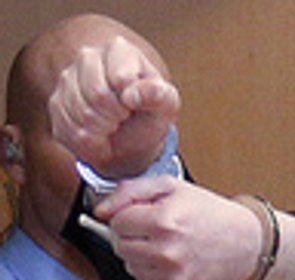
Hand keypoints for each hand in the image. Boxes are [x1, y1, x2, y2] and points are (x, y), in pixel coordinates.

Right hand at [48, 36, 179, 177]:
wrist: (130, 137)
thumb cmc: (150, 113)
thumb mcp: (166, 105)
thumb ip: (159, 95)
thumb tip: (132, 94)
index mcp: (120, 51)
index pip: (120, 78)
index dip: (131, 100)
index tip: (136, 104)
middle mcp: (88, 57)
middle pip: (97, 95)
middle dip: (117, 116)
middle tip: (125, 117)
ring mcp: (67, 79)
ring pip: (81, 114)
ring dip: (103, 130)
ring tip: (113, 125)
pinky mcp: (56, 103)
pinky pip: (69, 129)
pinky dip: (89, 141)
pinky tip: (99, 134)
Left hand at [95, 176, 261, 279]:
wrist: (247, 244)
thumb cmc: (211, 215)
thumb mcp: (173, 187)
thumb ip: (130, 191)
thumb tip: (101, 210)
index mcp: (164, 221)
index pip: (116, 222)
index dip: (129, 217)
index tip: (147, 216)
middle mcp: (167, 252)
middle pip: (119, 246)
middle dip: (134, 237)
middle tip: (158, 232)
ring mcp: (172, 277)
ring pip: (130, 268)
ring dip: (143, 257)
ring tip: (169, 247)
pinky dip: (154, 276)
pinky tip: (174, 264)